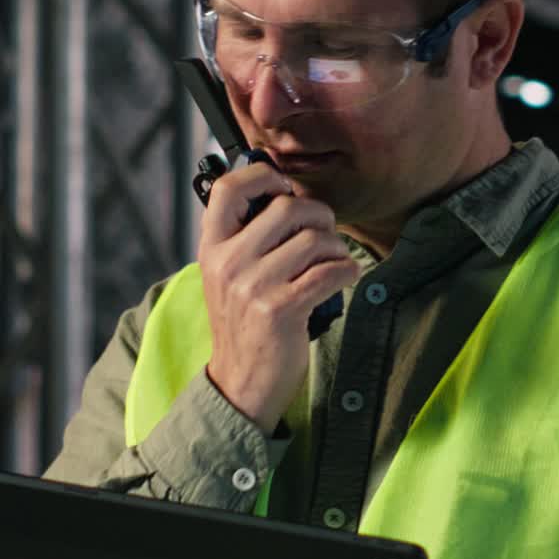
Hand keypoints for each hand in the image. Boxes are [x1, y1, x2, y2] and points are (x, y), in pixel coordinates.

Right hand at [197, 165, 359, 433]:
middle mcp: (228, 263)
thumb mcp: (227, 276)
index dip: (263, 176)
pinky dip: (346, 271)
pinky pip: (330, 271)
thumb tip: (283, 191)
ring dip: (336, 247)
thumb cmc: (244, 323)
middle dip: (318, 215)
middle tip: (325, 233)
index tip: (285, 188)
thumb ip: (245, 237)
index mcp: (212, 248)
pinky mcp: (282, 309)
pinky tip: (343, 277)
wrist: (241, 382)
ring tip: (333, 261)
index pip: (228, 189)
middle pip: (287, 208)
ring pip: (314, 239)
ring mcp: (253, 286)